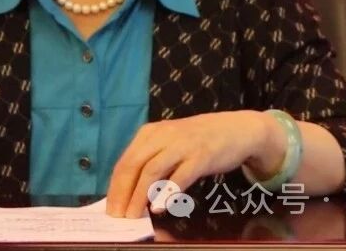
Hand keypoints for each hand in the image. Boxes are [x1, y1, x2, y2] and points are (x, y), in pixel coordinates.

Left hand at [105, 110, 278, 217]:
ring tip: (134, 216)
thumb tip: (129, 193)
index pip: (125, 161)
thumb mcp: (170, 143)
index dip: (114, 187)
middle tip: (118, 217)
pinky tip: (159, 207)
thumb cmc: (198, 141)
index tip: (110, 209)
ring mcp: (183, 145)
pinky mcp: (201, 156)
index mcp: (150, 133)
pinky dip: (167, 193)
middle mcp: (163, 136)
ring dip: (139, 196)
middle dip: (122, 193)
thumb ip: (151, 161)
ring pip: (152, 170)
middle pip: (134, 165)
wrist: (236, 129)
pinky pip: (180, 176)